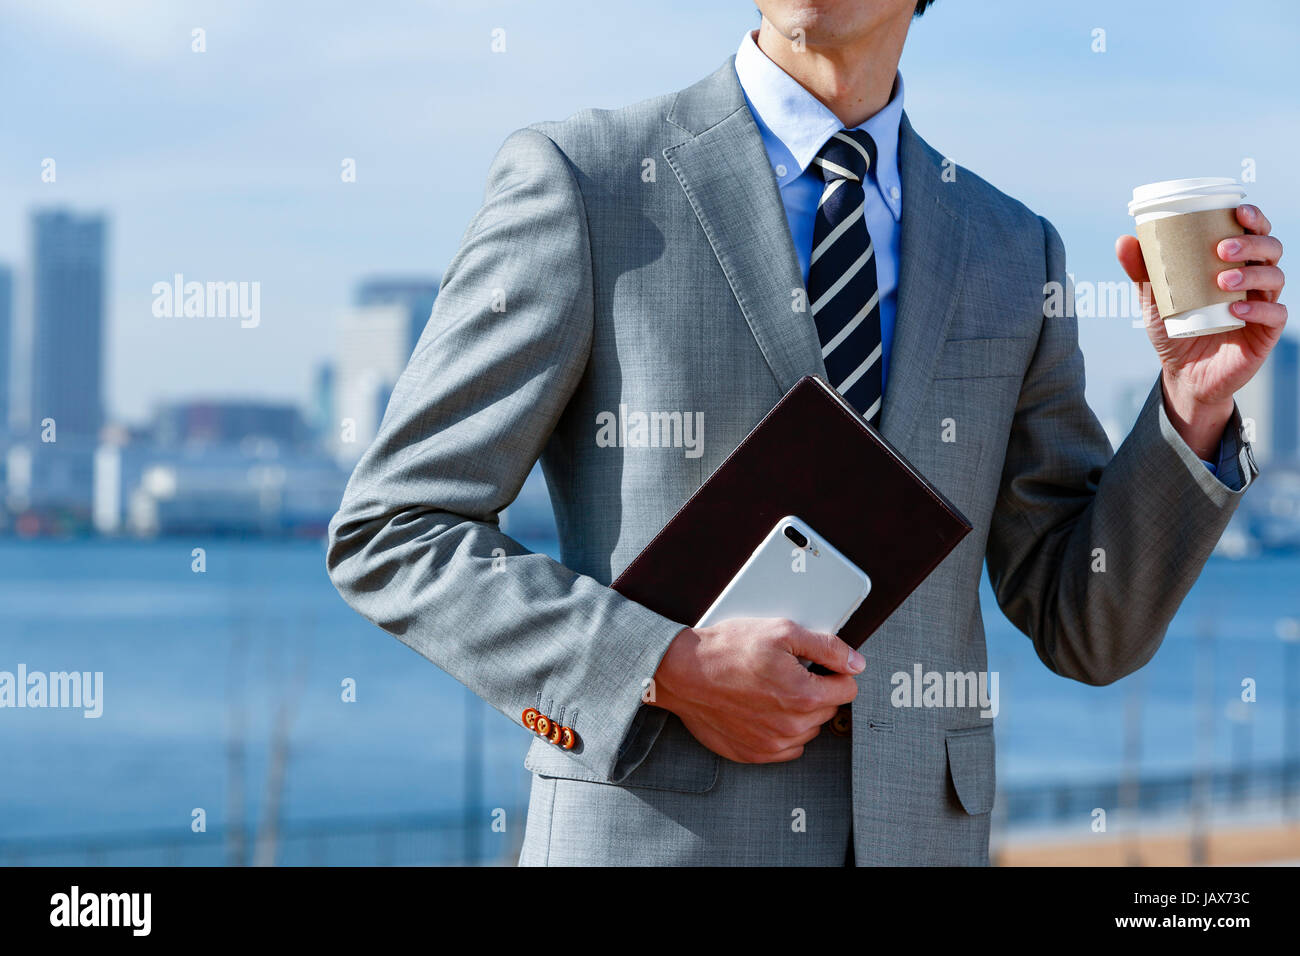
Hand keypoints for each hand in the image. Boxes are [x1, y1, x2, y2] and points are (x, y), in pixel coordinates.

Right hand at [649, 618, 863, 763]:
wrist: (683, 672)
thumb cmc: (727, 650)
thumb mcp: (781, 632)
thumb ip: (827, 646)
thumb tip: (856, 662)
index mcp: (805, 696)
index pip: (848, 689)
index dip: (835, 671)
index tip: (817, 664)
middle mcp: (792, 726)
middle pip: (828, 709)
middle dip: (816, 689)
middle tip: (787, 671)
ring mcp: (772, 744)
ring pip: (808, 729)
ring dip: (799, 711)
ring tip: (771, 688)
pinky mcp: (754, 754)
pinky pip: (787, 747)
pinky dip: (781, 729)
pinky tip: (762, 709)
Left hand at [1116, 203, 1285, 460]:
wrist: (1183, 374)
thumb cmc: (1174, 328)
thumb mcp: (1155, 299)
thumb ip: (1143, 271)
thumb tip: (1124, 240)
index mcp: (1236, 264)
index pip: (1255, 232)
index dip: (1254, 218)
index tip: (1237, 210)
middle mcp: (1255, 281)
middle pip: (1270, 250)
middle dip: (1251, 243)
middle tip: (1221, 249)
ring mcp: (1263, 305)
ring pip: (1275, 277)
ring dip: (1251, 274)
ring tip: (1223, 280)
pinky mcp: (1266, 333)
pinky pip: (1274, 315)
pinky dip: (1256, 310)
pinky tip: (1235, 311)